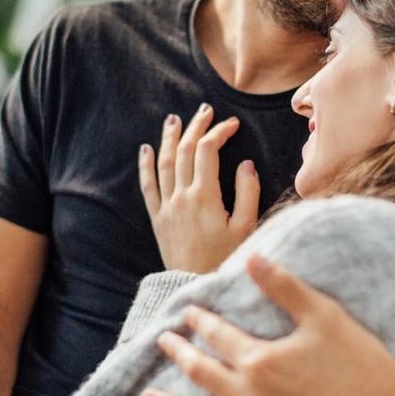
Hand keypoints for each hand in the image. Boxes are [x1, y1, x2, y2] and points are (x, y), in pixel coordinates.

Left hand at [139, 103, 260, 273]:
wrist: (196, 286)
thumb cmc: (226, 259)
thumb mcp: (246, 228)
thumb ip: (248, 193)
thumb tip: (246, 164)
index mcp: (206, 196)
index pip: (209, 150)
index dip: (220, 131)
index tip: (232, 124)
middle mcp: (182, 197)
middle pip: (186, 150)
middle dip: (196, 126)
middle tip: (205, 110)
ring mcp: (167, 206)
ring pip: (165, 163)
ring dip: (170, 138)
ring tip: (175, 119)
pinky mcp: (158, 218)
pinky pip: (148, 187)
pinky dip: (146, 165)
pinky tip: (146, 149)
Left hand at [143, 254, 394, 395]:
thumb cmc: (360, 361)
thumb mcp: (323, 315)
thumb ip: (283, 287)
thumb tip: (252, 258)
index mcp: (260, 360)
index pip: (216, 334)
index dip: (198, 320)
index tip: (186, 312)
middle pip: (200, 373)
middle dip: (177, 354)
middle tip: (161, 342)